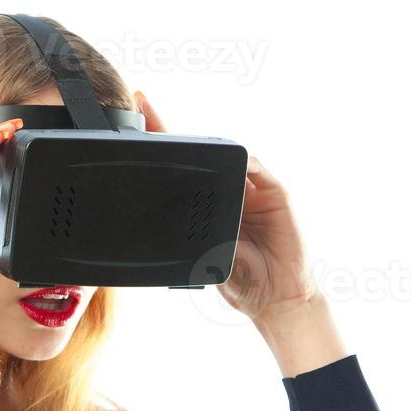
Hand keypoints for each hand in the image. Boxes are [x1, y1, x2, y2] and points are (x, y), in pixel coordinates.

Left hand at [135, 91, 317, 319]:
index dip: (159, 142)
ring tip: (181, 141)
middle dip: (170, 131)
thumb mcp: (202, 259)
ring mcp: (252, 190)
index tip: (134, 117)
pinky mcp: (275, 193)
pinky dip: (242, 162)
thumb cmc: (240, 281)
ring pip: (227, 156)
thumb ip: (187, 238)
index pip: (180, 171)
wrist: (274, 299)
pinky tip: (227, 164)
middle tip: (144, 110)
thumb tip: (153, 227)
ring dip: (205, 145)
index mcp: (207, 207)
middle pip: (200, 155)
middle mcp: (229, 192)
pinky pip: (256, 169)